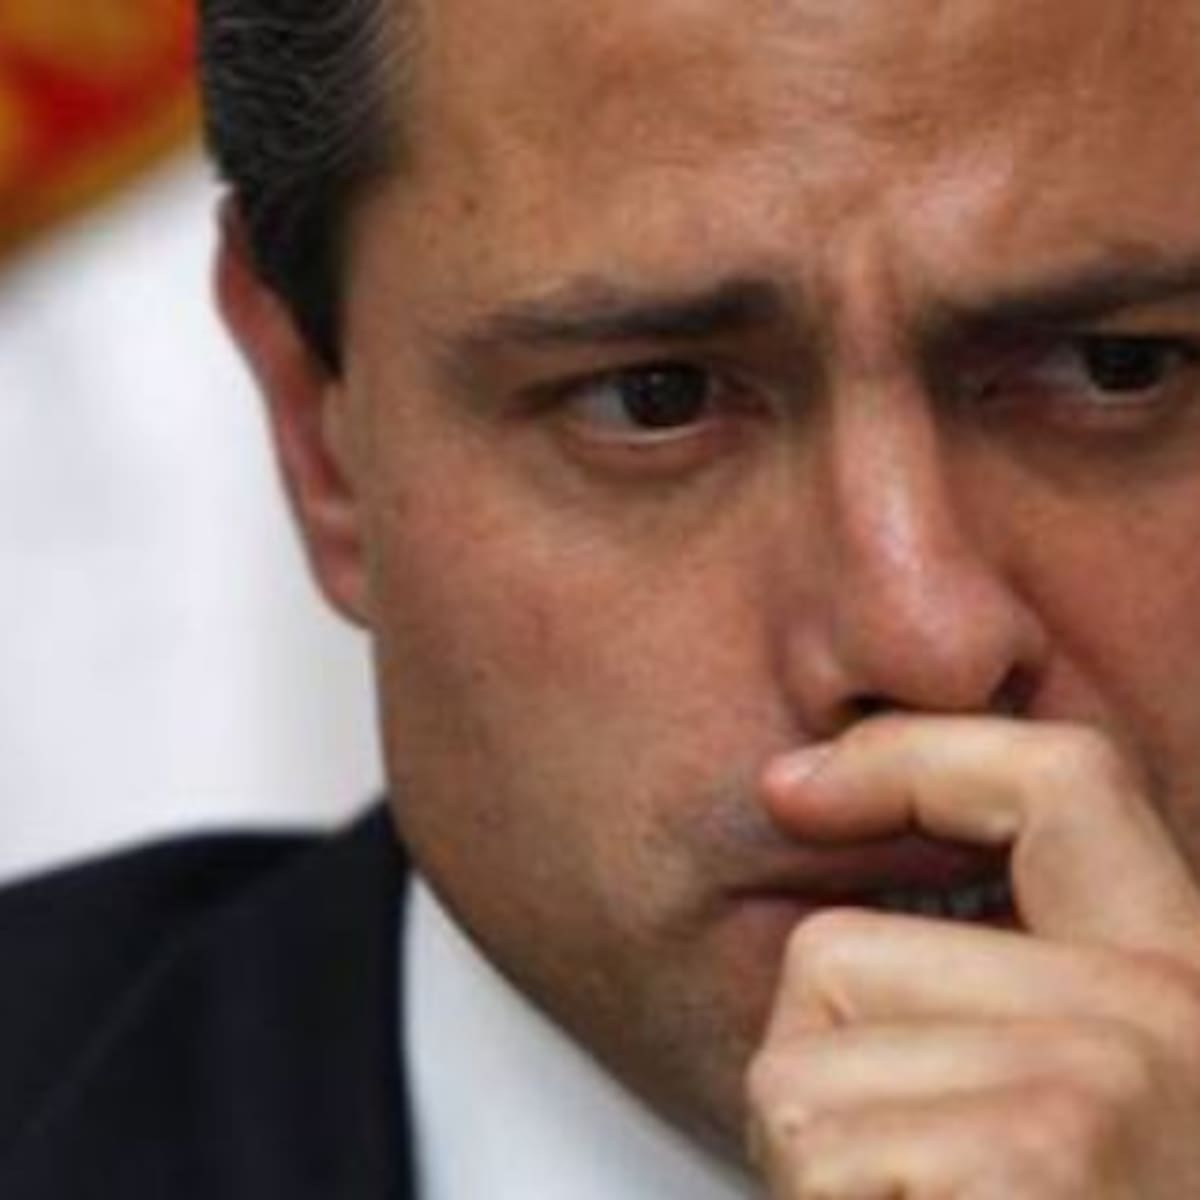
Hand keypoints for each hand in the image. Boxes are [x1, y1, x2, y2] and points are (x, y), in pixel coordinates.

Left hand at [747, 717, 1199, 1198]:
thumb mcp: (1074, 1113)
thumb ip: (1007, 995)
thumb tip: (819, 865)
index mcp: (1186, 981)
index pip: (1057, 782)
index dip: (908, 755)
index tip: (791, 786)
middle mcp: (1171, 1014)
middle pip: (839, 952)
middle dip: (816, 1078)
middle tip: (897, 1181)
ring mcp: (1106, 1081)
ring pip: (799, 1066)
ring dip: (816, 1167)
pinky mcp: (1040, 1158)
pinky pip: (811, 1144)